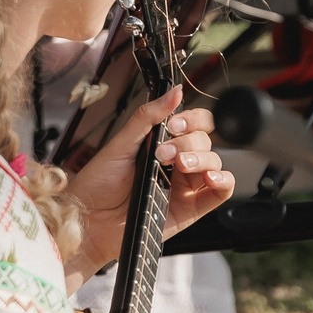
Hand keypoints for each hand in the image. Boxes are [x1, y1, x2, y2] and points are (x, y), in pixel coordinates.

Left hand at [62, 87, 235, 278]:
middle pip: (204, 141)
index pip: (193, 123)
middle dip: (188, 142)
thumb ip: (148, 118)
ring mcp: (185, 186)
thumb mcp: (120, 144)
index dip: (192, 119)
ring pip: (214, 162)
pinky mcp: (191, 209)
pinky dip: (223, 180)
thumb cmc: (99, 184)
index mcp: (162, 144)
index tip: (174, 124)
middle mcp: (177, 164)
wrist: (89, 220)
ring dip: (201, 158)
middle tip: (163, 153)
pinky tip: (209, 177)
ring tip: (179, 164)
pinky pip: (221, 192)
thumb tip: (174, 92)